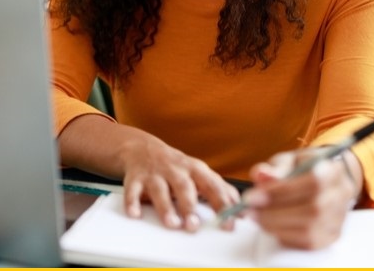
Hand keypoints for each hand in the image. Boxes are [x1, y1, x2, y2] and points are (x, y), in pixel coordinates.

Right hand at [120, 133, 240, 231]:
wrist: (141, 148)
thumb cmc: (176, 166)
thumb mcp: (199, 172)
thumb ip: (219, 188)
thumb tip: (240, 208)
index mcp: (195, 169)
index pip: (212, 186)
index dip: (222, 205)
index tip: (229, 222)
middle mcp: (175, 170)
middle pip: (184, 187)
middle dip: (189, 206)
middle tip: (194, 225)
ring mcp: (155, 173)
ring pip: (160, 190)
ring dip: (166, 207)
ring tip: (172, 224)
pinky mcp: (135, 177)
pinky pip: (132, 190)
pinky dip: (132, 202)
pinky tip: (135, 214)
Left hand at [243, 149, 360, 248]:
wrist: (326, 181)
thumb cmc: (304, 168)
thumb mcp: (289, 160)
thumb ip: (276, 168)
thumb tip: (261, 175)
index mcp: (332, 170)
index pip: (313, 182)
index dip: (281, 191)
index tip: (252, 196)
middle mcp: (341, 195)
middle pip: (312, 209)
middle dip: (274, 212)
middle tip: (249, 209)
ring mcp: (339, 218)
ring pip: (310, 229)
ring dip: (276, 225)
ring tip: (256, 216)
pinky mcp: (332, 235)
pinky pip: (308, 242)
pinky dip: (285, 235)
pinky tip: (271, 225)